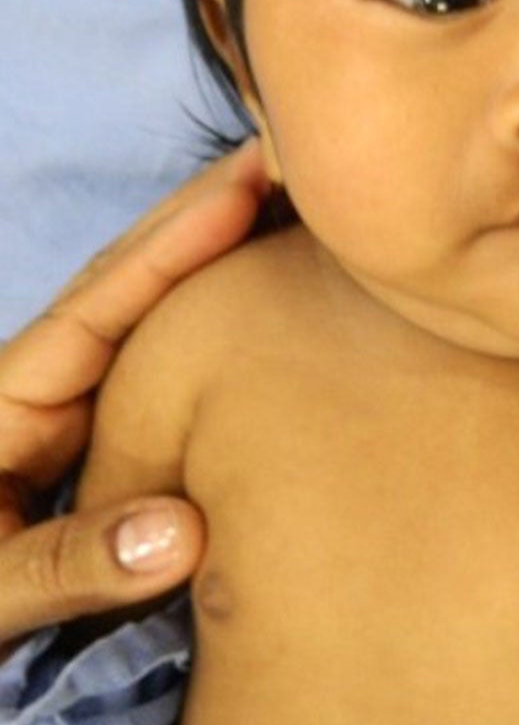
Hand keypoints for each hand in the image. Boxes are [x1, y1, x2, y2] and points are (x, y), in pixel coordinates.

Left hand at [0, 140, 267, 644]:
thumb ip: (68, 566)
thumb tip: (187, 533)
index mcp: (8, 403)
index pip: (98, 305)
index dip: (174, 246)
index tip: (243, 192)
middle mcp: (46, 390)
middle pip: (125, 282)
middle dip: (197, 217)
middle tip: (280, 158)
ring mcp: (76, 412)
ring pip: (148, 314)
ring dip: (208, 254)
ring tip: (286, 205)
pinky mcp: (104, 444)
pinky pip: (164, 365)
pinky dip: (209, 316)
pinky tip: (260, 292)